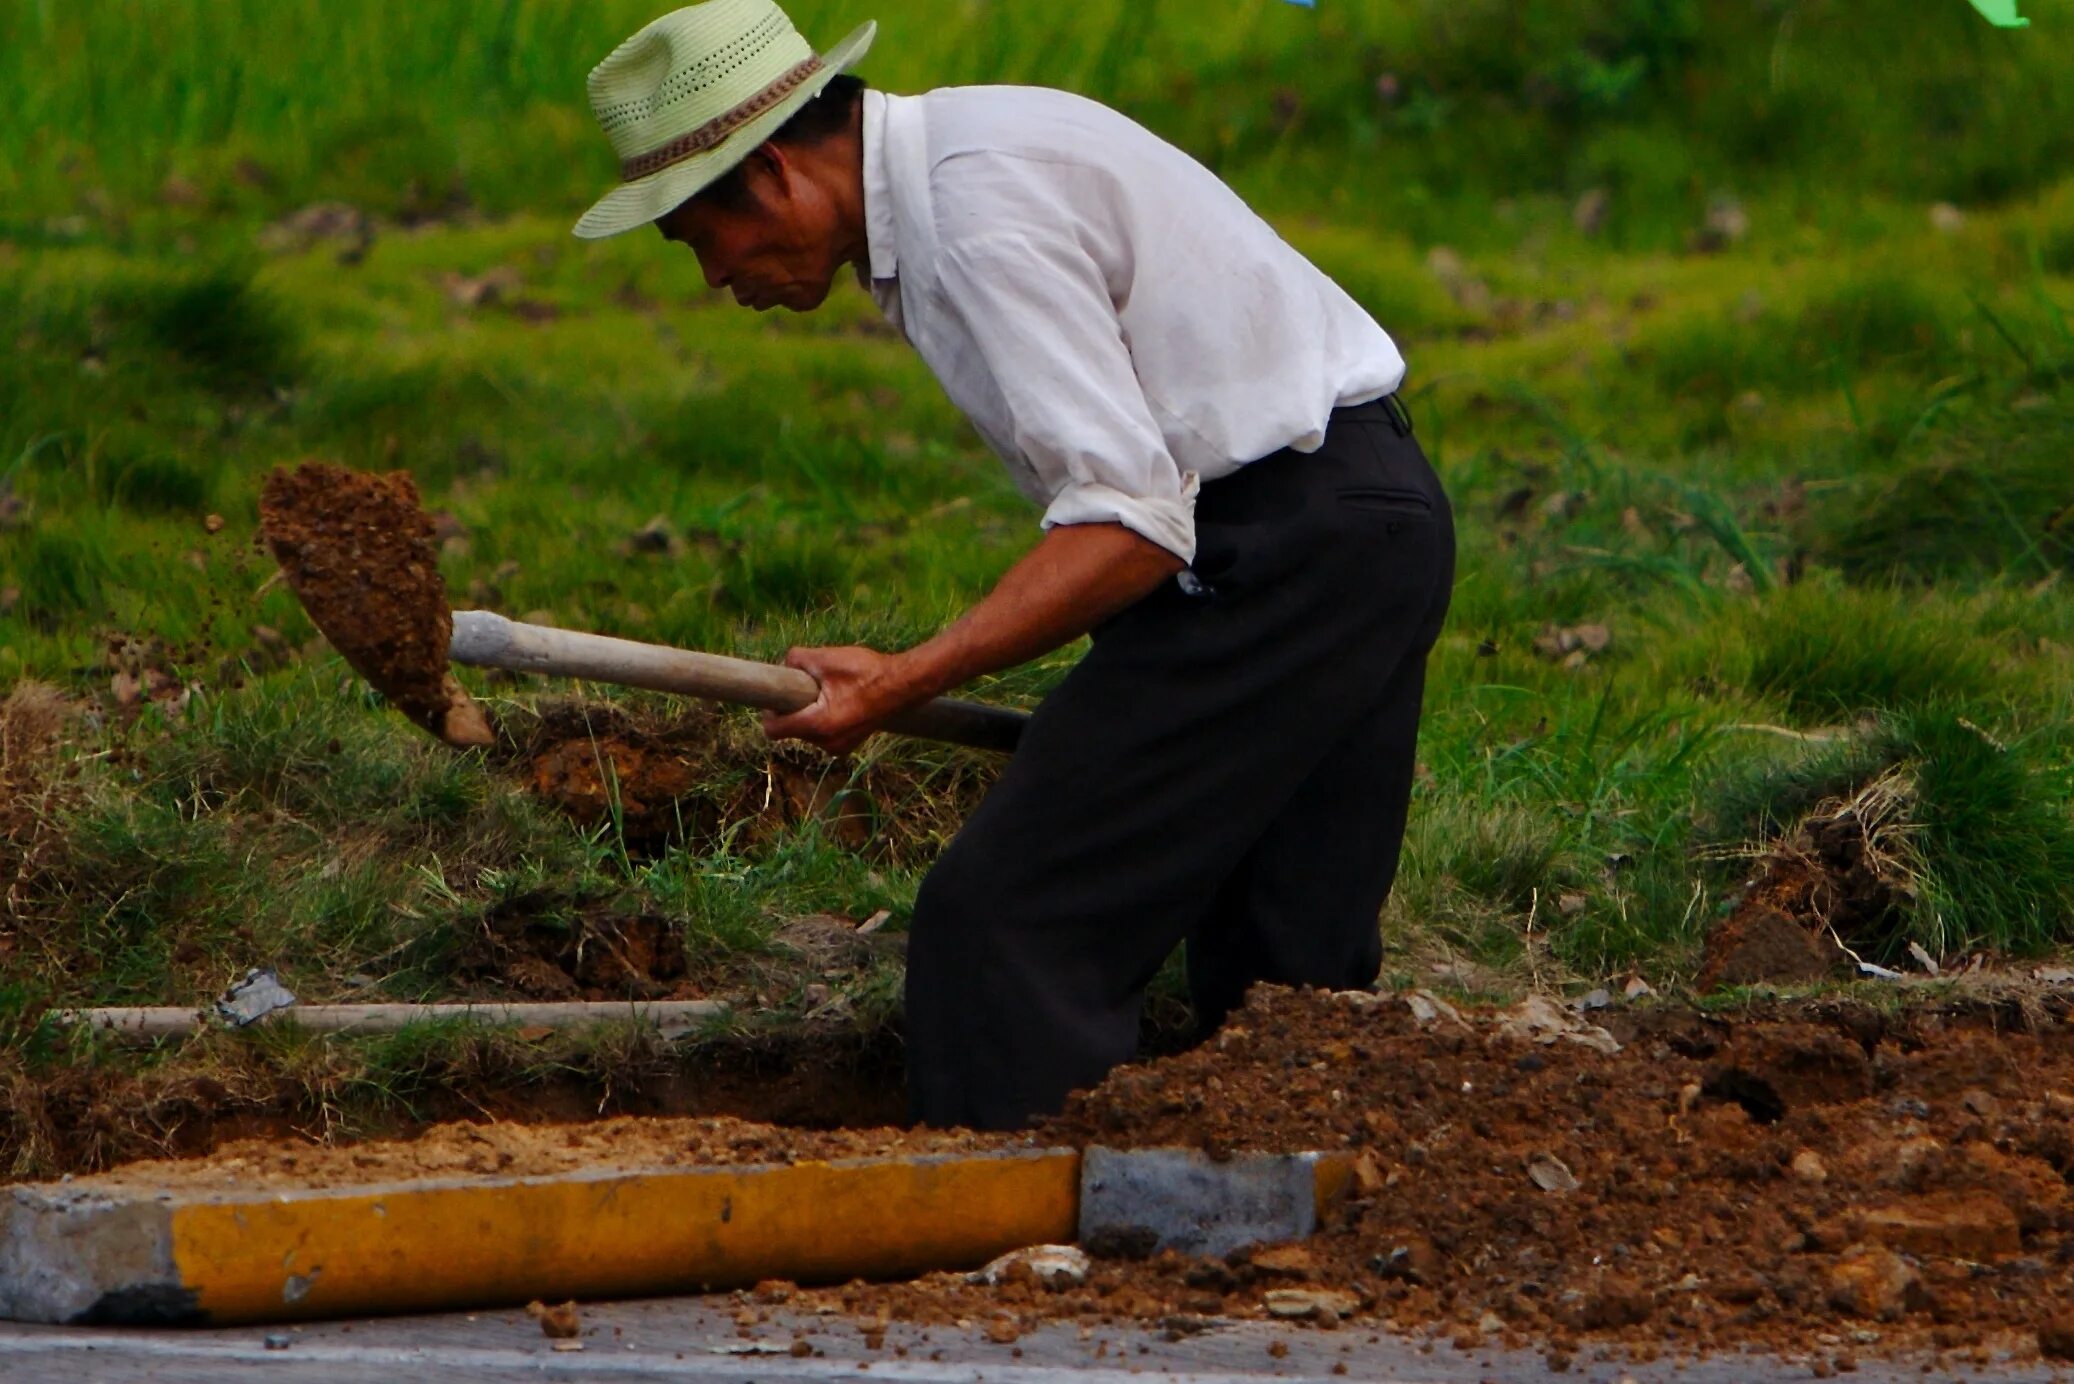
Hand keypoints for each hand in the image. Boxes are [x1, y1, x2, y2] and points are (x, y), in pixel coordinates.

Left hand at [759, 645, 921, 755]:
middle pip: (792, 729)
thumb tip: (783, 664)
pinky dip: (825, 719)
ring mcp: (839, 747)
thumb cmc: (867, 671)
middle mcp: (826, 743)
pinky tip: (842, 701)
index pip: (774, 730)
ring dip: (811, 714)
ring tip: (831, 692)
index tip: (776, 697)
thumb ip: (796, 659)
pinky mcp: (848, 745)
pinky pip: (824, 734)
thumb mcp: (826, 658)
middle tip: (810, 687)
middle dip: (795, 709)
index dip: (769, 712)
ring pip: (809, 732)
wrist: (905, 685)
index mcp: (818, 724)